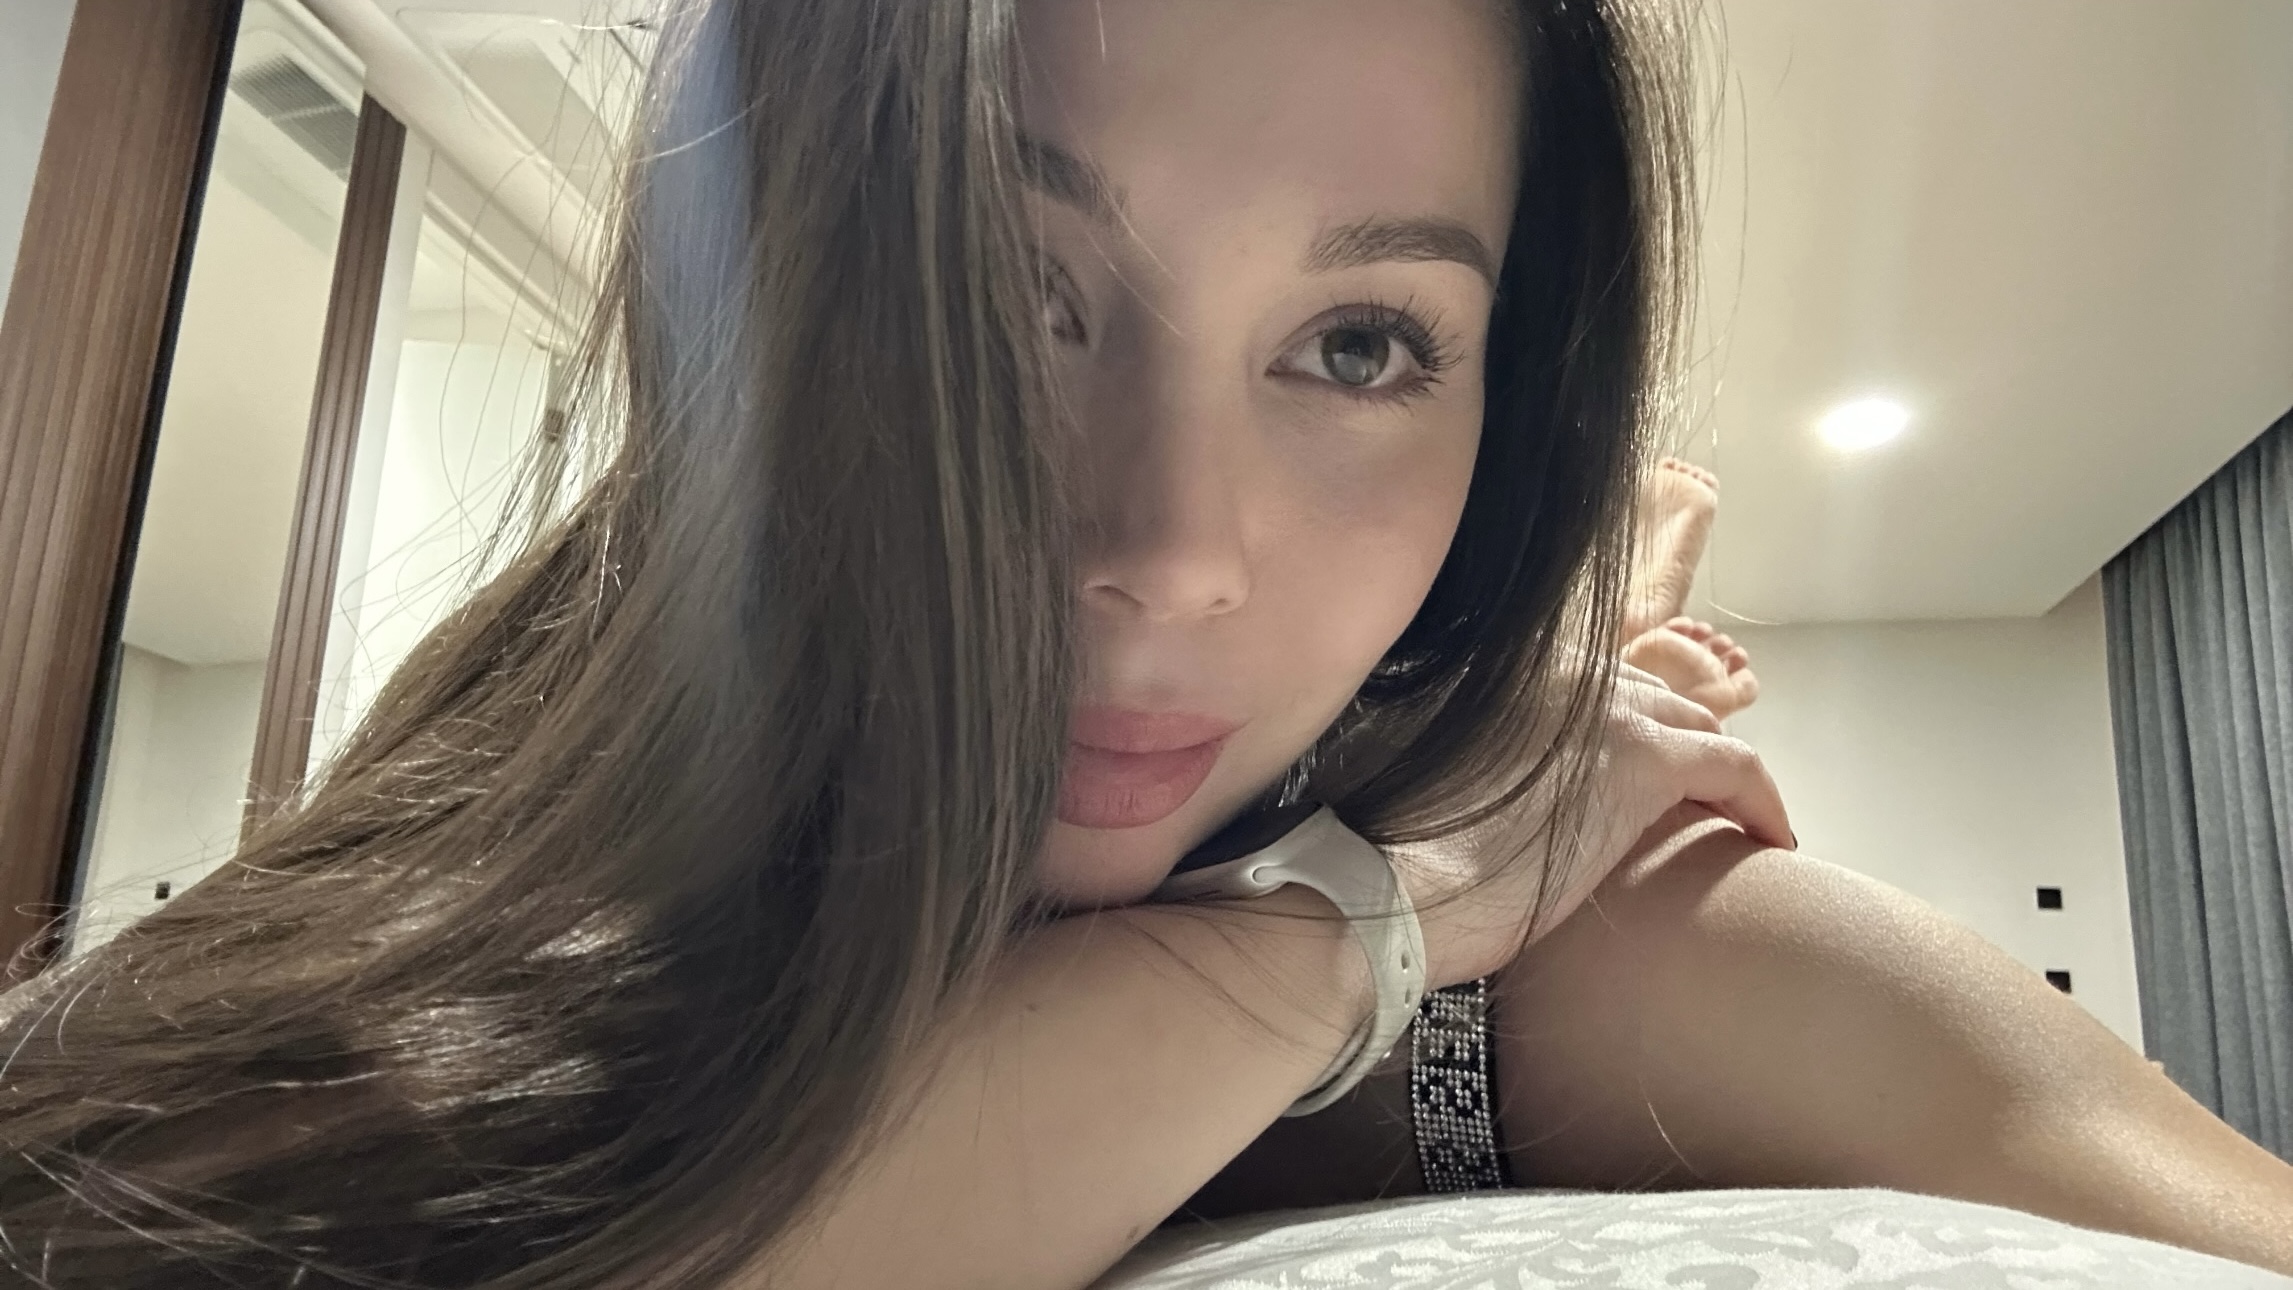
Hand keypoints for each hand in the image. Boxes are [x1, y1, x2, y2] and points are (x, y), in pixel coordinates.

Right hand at [1390, 663, 1792, 987]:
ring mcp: (1600, 709)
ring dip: (1715, 774)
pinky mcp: (1641, 761)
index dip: (1617, 733)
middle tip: (1688, 805)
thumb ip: (1457, 758)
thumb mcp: (1415, 777)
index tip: (1622, 784)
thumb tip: (1467, 788)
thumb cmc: (1381, 862)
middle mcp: (1554, 670)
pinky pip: (1735, 765)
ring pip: (1695, 725)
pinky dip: (1760, 800)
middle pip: (1648, 698)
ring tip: (1727, 823)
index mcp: (1497, 671)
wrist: (1382, 896)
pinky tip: (1770, 841)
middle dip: (1674, 745)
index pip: (1589, 687)